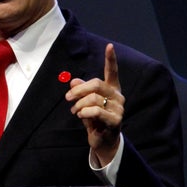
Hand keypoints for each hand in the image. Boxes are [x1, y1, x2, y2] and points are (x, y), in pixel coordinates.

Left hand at [65, 43, 124, 164]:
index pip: (112, 71)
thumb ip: (80, 91)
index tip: (109, 46)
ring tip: (75, 111)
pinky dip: (84, 112)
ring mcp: (119, 108)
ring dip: (79, 104)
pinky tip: (81, 116)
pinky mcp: (116, 120)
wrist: (102, 140)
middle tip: (68, 98)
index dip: (110, 59)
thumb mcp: (84, 103)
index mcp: (111, 89)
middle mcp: (118, 96)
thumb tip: (73, 81)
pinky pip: (96, 111)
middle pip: (96, 84)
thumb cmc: (94, 119)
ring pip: (94, 98)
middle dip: (78, 90)